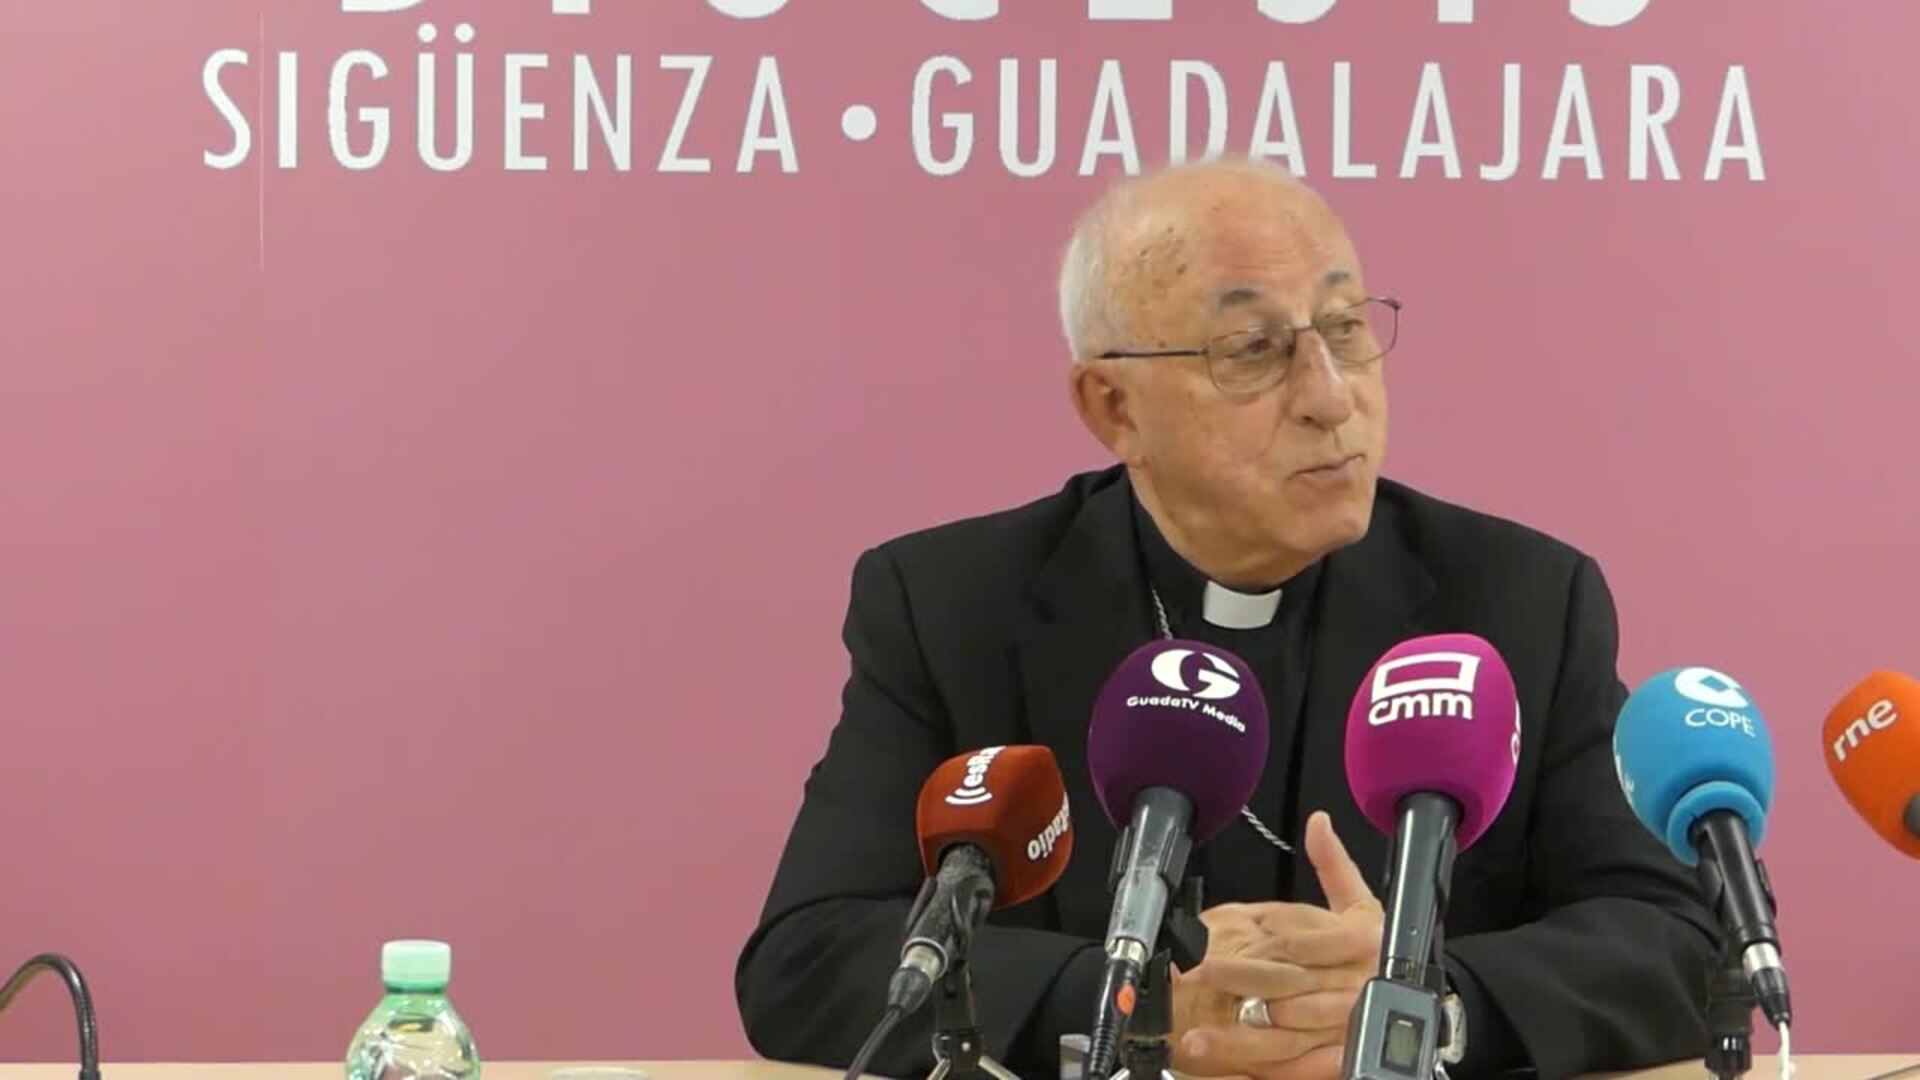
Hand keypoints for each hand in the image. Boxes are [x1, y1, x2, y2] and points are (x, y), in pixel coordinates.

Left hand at [1172, 811, 1385, 1079]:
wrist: (1413, 1003)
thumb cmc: (1377, 953)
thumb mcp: (1362, 906)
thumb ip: (1335, 866)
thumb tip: (1319, 824)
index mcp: (1357, 945)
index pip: (1297, 945)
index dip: (1253, 949)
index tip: (1208, 953)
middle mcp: (1351, 990)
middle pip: (1287, 991)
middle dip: (1239, 991)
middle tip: (1195, 987)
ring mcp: (1343, 1031)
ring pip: (1286, 1038)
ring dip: (1237, 1042)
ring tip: (1192, 1040)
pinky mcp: (1337, 1060)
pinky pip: (1295, 1071)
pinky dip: (1257, 1070)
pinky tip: (1223, 1068)